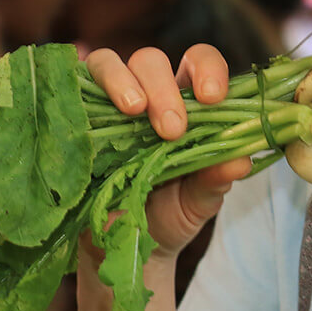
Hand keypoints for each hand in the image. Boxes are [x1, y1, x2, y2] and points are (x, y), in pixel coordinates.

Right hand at [84, 43, 252, 260]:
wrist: (122, 249)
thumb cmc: (168, 215)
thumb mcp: (196, 202)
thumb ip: (216, 179)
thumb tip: (241, 160)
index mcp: (186, 105)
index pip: (198, 63)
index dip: (208, 69)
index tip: (212, 98)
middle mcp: (146, 95)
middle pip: (151, 60)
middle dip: (163, 89)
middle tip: (171, 130)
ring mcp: (105, 103)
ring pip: (108, 62)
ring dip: (121, 81)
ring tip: (132, 112)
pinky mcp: (74, 116)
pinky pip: (70, 86)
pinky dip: (77, 88)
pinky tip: (87, 114)